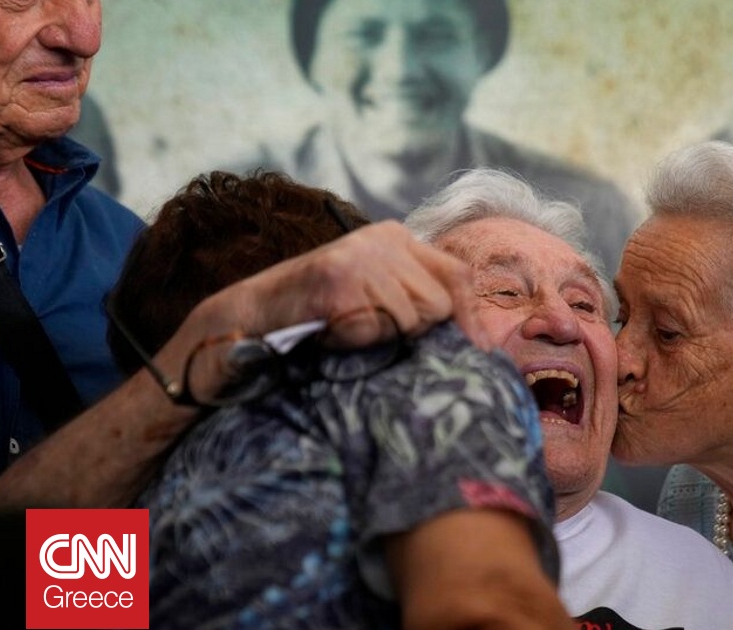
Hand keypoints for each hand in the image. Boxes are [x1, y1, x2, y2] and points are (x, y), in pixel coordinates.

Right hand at [199, 220, 488, 349]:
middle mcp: (383, 239)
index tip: (476, 350)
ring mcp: (360, 258)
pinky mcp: (340, 281)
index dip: (467, 316)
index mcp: (396, 237)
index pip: (457, 274)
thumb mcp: (376, 289)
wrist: (254, 312)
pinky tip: (333, 330)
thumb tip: (478, 335)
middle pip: (439, 303)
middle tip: (375, 331)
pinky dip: (358, 341)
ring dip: (384, 337)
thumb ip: (417, 294)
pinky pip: (378, 329)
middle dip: (416, 330)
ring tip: (349, 327)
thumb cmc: (321, 310)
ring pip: (412, 319)